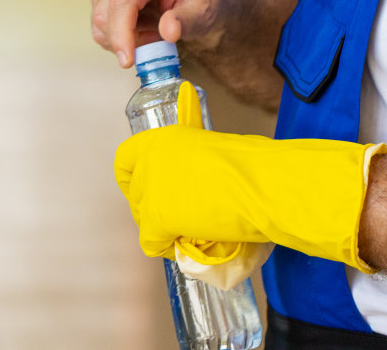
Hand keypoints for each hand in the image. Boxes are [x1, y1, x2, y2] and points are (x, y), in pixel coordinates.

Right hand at [90, 0, 227, 68]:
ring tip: (154, 33)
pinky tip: (144, 30)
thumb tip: (169, 31)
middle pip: (105, 10)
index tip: (128, 60)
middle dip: (124, 39)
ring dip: (123, 38)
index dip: (121, 31)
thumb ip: (186, 20)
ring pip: (100, 19)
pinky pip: (102, 23)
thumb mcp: (204, 10)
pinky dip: (119, 36)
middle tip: (155, 44)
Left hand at [114, 85, 386, 271]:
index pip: (125, 160)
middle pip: (137, 195)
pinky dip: (171, 249)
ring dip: (166, 229)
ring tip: (195, 231)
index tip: (150, 190)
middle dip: (156, 209)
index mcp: (162, 138)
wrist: (261, 184)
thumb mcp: (212, 152)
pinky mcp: (156, 219)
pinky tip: (193, 244)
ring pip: (144, 221)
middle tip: (183, 217)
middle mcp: (149, 160)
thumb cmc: (252, 166)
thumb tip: (191, 185)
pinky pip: (154, 244)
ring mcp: (150, 190)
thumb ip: (191, 164)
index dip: (135, 178)